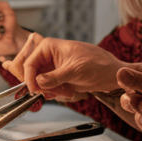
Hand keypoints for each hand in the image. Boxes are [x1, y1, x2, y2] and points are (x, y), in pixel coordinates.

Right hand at [2, 35, 123, 101]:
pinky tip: (69, 91)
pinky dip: (56, 93)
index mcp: (48, 47)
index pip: (29, 63)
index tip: (35, 91)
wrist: (111, 73)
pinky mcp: (58, 78)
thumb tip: (38, 83)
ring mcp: (52, 68)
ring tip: (68, 91)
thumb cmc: (97, 64)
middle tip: (56, 93)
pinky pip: (49, 88)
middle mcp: (48, 56)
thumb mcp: (74, 70)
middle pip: (33, 75)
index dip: (30, 79)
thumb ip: (54, 77)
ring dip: (52, 91)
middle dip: (44, 87)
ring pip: (40, 84)